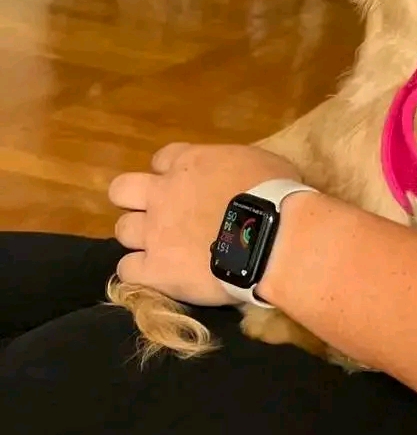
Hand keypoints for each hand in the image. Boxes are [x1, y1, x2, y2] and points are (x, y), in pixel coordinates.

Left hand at [109, 142, 299, 305]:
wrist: (272, 237)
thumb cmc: (274, 193)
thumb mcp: (258, 161)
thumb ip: (234, 167)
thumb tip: (237, 176)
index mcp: (189, 162)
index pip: (162, 159)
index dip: (170, 172)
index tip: (184, 184)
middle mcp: (162, 193)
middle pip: (122, 189)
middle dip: (134, 200)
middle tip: (158, 213)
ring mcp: (154, 232)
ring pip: (123, 230)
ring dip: (139, 238)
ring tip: (161, 250)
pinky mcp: (154, 269)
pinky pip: (126, 270)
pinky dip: (139, 273)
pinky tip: (157, 276)